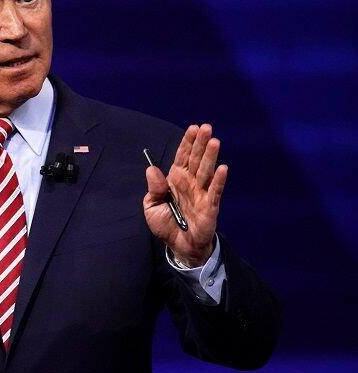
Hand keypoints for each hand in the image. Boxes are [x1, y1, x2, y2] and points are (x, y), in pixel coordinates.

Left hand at [143, 124, 227, 266]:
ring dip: (210, 156)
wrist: (178, 245)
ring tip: (214, 141)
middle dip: (200, 143)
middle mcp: (190, 183)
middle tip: (206, 126)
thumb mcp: (152, 206)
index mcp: (175, 179)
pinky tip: (222, 168)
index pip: (182, 156)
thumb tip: (151, 169)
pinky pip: (214, 191)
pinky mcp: (209, 206)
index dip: (187, 142)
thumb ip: (154, 188)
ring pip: (206, 171)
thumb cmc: (165, 224)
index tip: (192, 127)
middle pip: (196, 159)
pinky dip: (218, 180)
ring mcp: (201, 193)